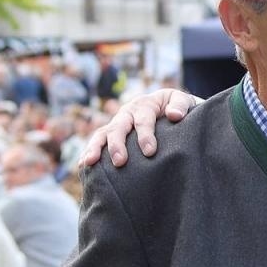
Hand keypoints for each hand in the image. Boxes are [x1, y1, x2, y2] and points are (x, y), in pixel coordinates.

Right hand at [80, 90, 200, 166]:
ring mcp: (117, 124)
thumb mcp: (183, 101)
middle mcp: (127, 113)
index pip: (143, 120)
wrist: (170, 108)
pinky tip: (83, 166)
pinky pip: (97, 142)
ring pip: (102, 134)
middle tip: (120, 162)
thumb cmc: (177, 107)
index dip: (145, 135)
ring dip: (95, 148)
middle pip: (118, 127)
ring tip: (89, 162)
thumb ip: (180, 106)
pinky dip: (89, 152)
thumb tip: (174, 115)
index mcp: (144, 105)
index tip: (149, 152)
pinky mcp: (112, 135)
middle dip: (117, 145)